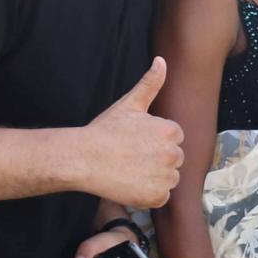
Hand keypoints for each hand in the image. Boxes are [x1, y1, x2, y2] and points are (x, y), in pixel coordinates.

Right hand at [80, 58, 183, 207]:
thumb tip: (161, 60)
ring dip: (156, 177)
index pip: (174, 138)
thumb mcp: (129, 104)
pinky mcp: (156, 197)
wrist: (83, 159)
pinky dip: (149, 194)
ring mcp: (165, 178)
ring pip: (170, 178)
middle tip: (132, 157)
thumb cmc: (105, 131)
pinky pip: (162, 197)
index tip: (137, 142)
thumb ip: (150, 83)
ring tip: (131, 170)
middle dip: (158, 158)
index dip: (155, 141)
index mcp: (170, 132)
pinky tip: (132, 184)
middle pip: (175, 159)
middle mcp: (173, 155)